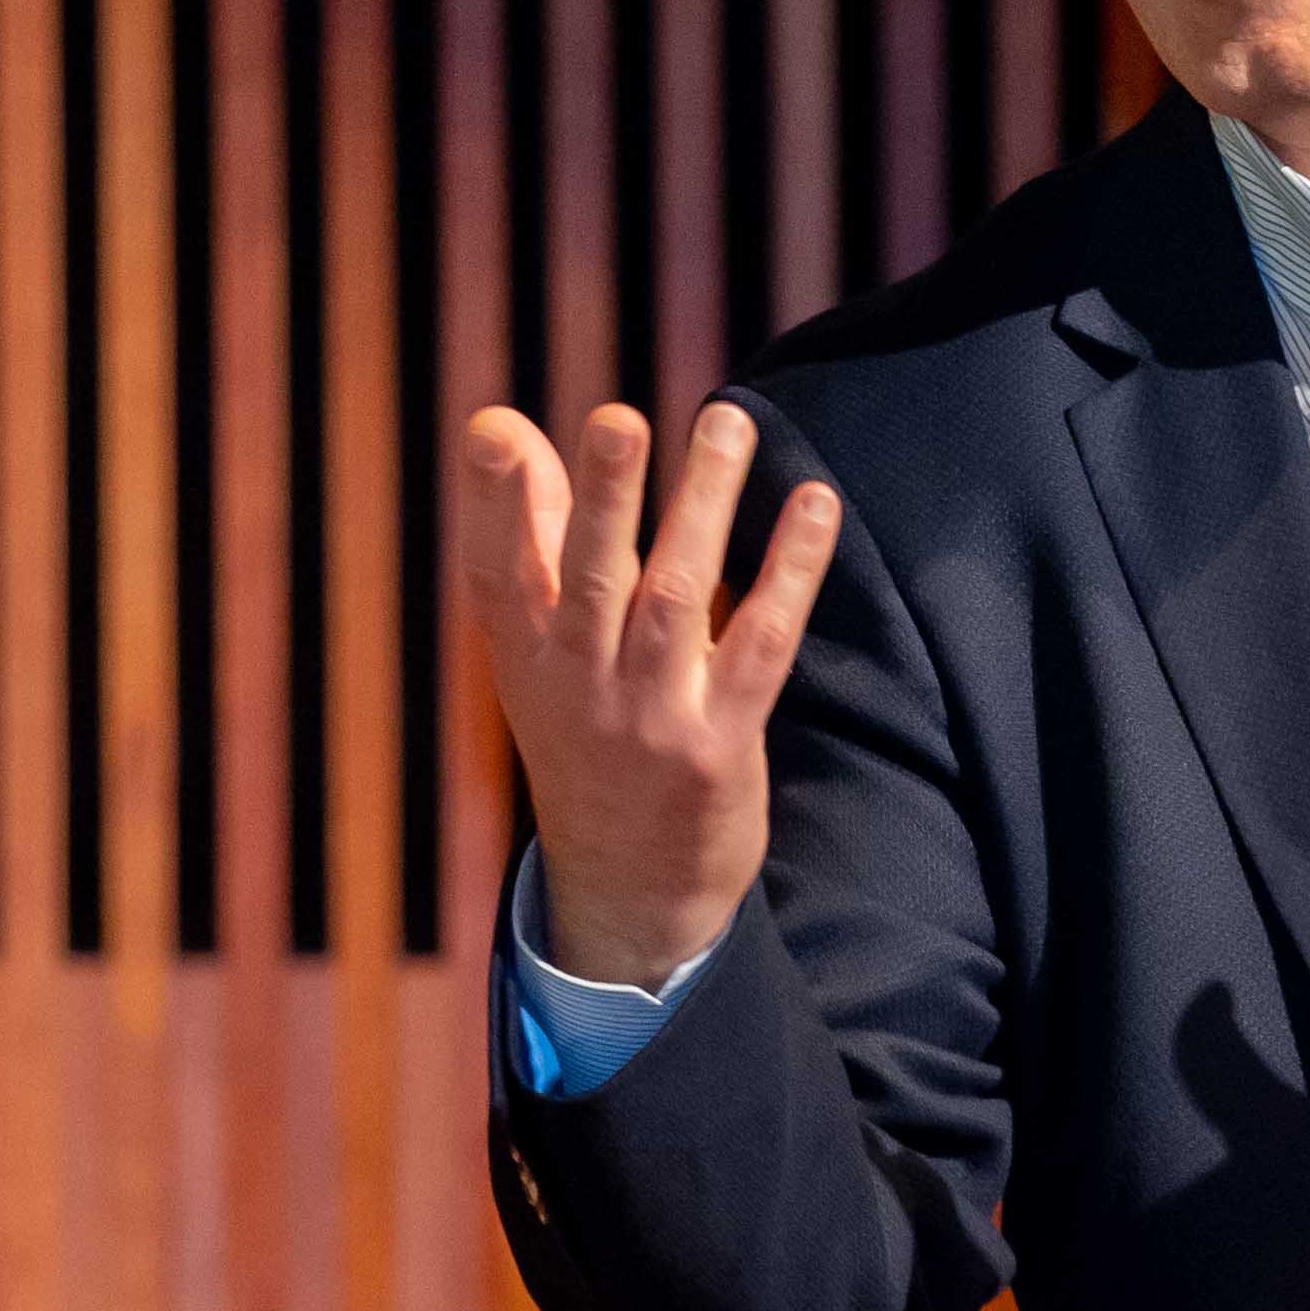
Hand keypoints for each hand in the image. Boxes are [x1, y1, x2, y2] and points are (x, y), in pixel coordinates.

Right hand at [456, 399, 845, 989]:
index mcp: (527, 659)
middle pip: (591, 580)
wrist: (628, 891)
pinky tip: (814, 506)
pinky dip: (790, 572)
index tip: (498, 428)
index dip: (495, 503)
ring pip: (677, 599)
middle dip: (602, 499)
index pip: (498, 573)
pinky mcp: (720, 744)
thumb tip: (499, 421)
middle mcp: (580, 687)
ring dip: (703, 507)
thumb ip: (528, 533)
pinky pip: (761, 644)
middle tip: (618, 419)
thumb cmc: (584, 736)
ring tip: (727, 424)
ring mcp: (651, 718)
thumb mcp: (536, 652)